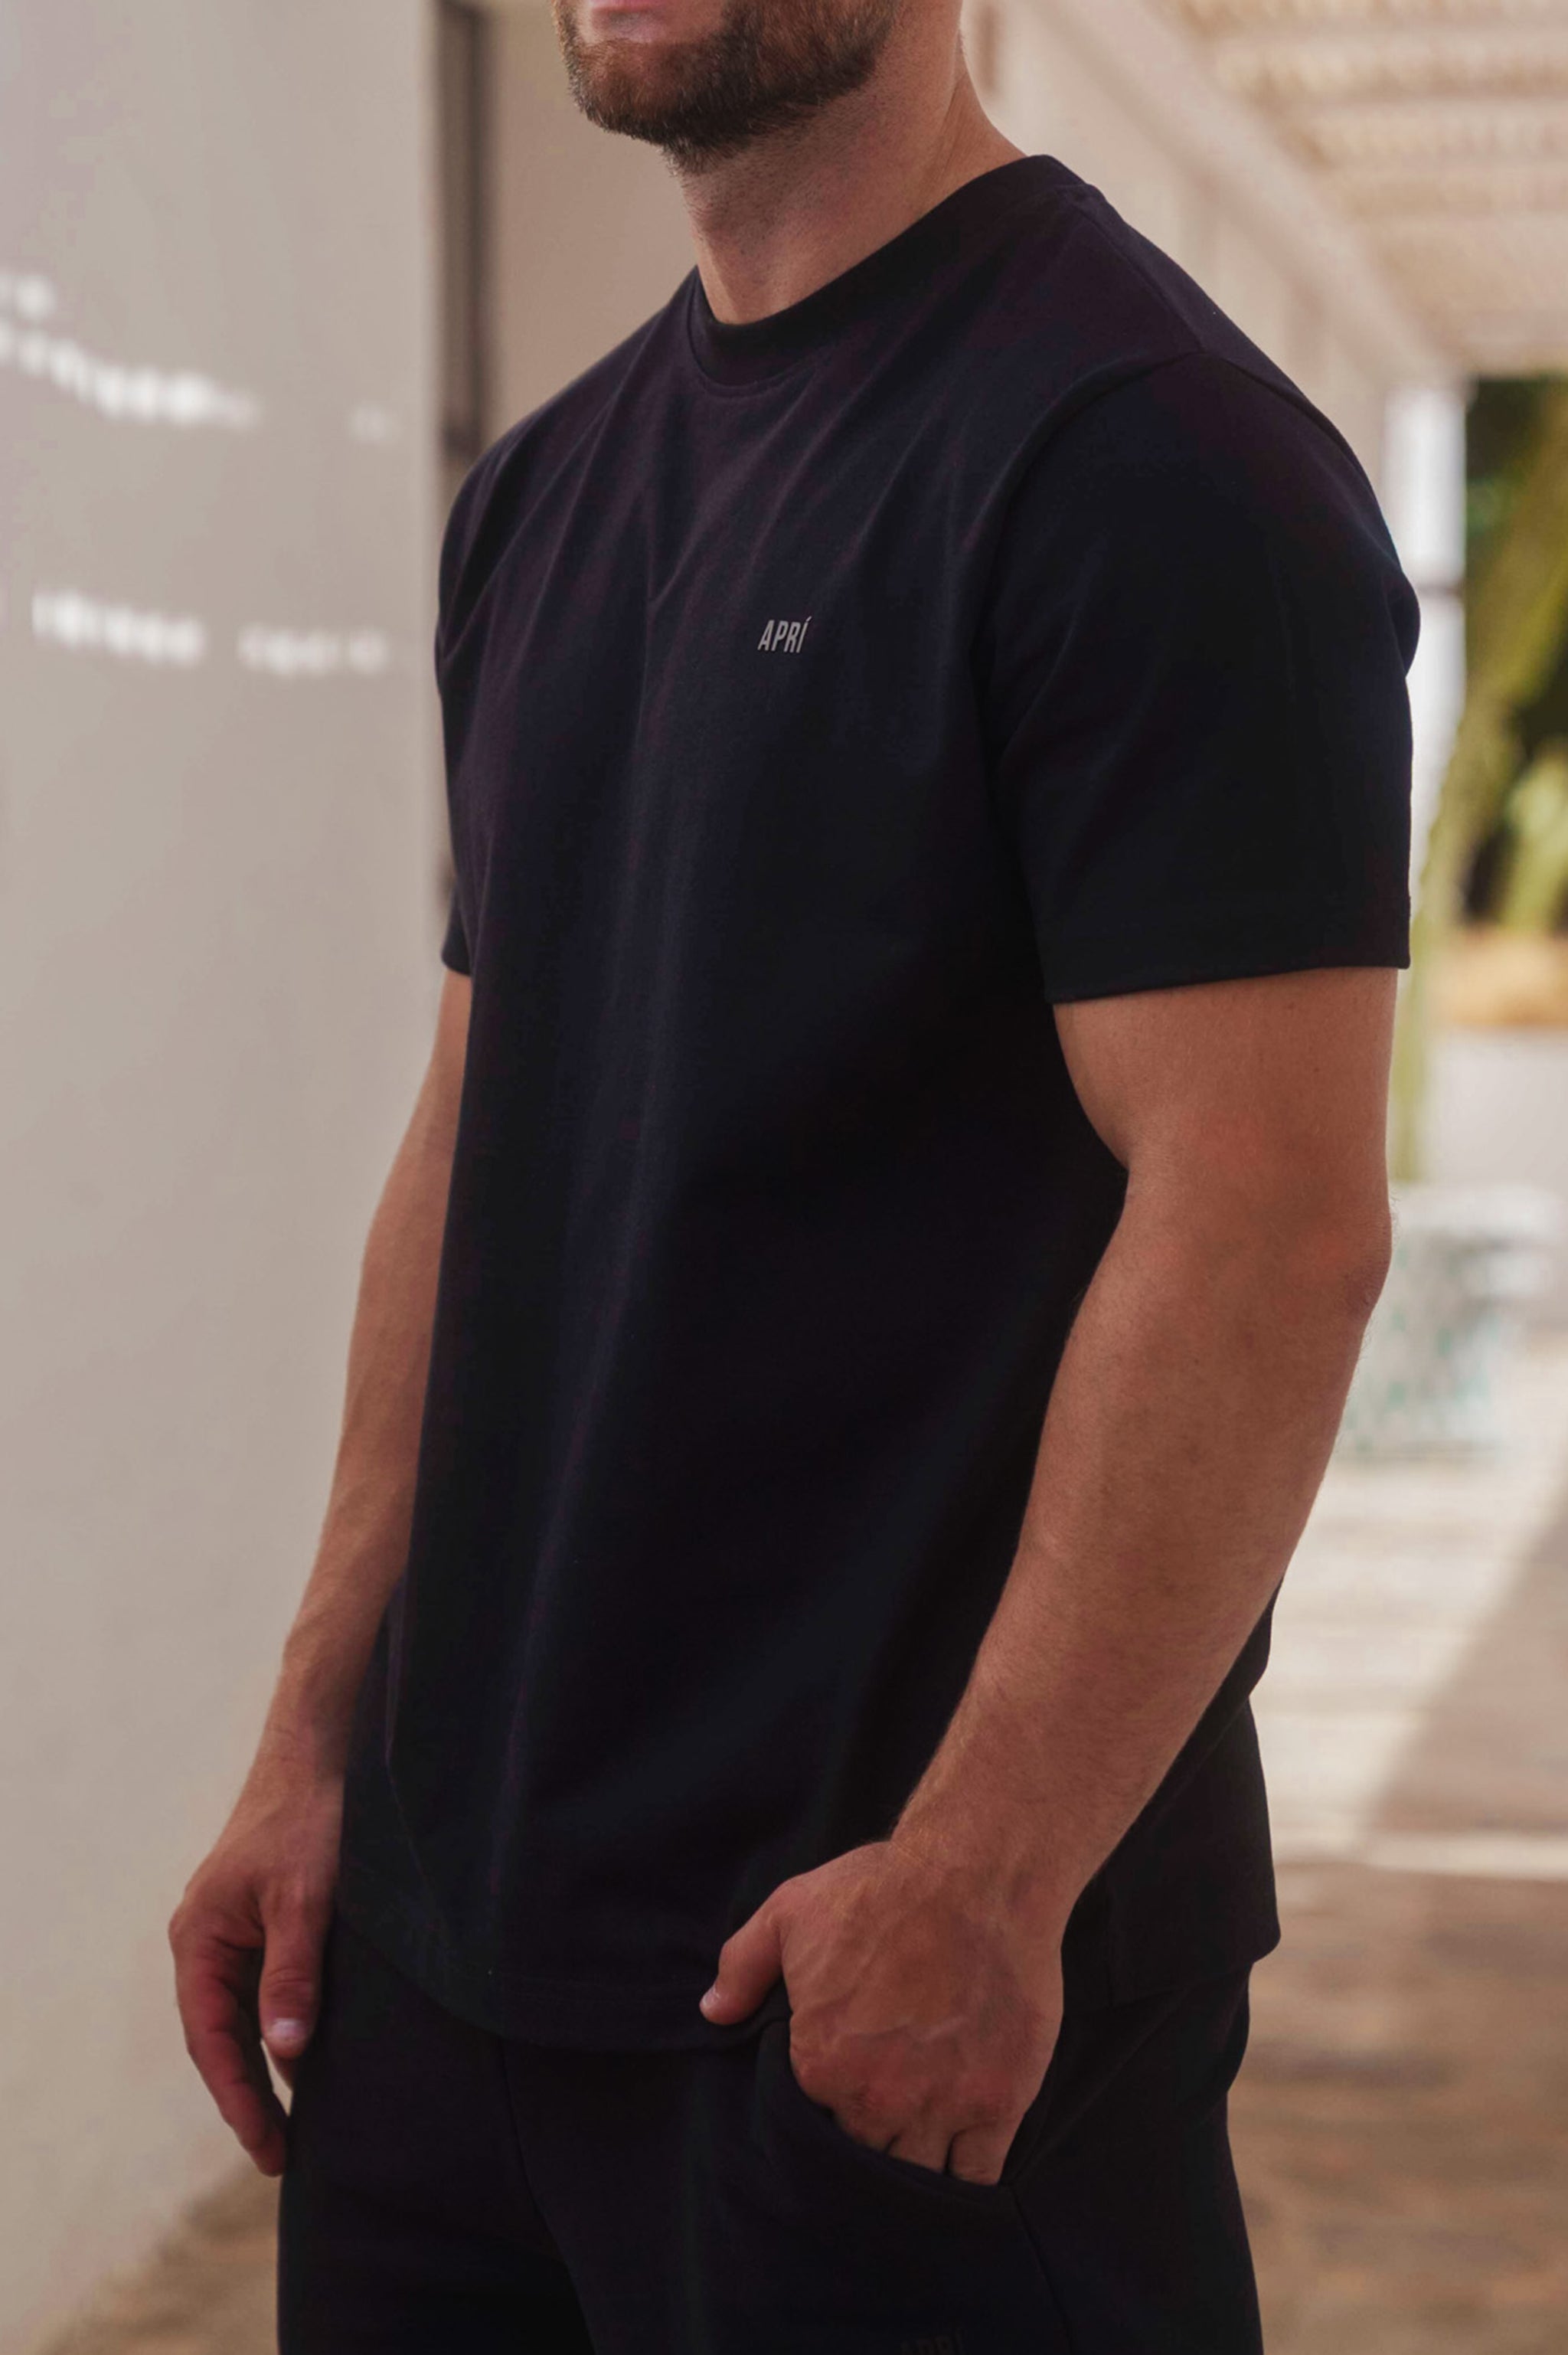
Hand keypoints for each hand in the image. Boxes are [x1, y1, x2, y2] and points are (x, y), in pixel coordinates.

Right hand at [169, 1754, 342, 2176]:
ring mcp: (233, 1931)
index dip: (238, 2098)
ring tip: (296, 2125)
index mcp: (199, 1939)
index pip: (211, 2040)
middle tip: (282, 2156)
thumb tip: (284, 2051)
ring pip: (243, 2016)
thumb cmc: (309, 1817)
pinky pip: (264, 1989)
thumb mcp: (306, 1897)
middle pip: (221, 2037)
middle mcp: (206, 1941)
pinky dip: (281, 2027)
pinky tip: (307, 2057)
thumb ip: (294, 1971)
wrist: (322, 1751)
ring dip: (265, 2067)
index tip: (266, 2146)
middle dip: (249, 2096)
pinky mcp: (264, 1922)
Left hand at [700, 1839, 1063, 2183]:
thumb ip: (742, 1966)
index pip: (809, 2125)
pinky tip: (960, 2158)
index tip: (836, 2091)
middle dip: (865, 2142)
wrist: (975, 1874)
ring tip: (914, 2142)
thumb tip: (713, 2012)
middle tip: (877, 2114)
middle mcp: (878, 2100)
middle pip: (863, 2158)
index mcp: (821, 2065)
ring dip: (912, 2167)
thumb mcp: (789, 1911)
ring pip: (917, 2176)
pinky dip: (967, 2176)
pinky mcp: (999, 2101)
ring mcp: (943, 2106)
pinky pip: (978, 2175)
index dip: (821, 2111)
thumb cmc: (881, 1889)